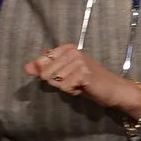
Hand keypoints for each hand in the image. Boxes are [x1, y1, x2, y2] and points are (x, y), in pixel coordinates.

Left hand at [24, 43, 140, 114]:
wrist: (115, 89)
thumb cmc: (89, 82)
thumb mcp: (64, 73)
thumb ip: (44, 69)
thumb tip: (26, 67)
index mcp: (66, 48)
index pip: (40, 63)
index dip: (49, 75)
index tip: (66, 75)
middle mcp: (71, 51)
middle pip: (45, 73)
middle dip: (58, 83)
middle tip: (75, 81)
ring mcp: (78, 61)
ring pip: (54, 81)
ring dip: (66, 87)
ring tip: (80, 84)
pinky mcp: (83, 73)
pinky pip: (64, 87)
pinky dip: (72, 91)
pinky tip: (84, 87)